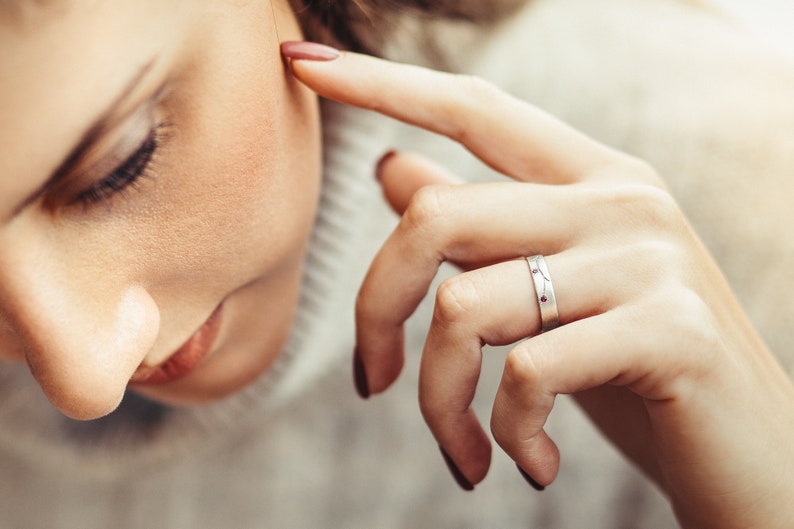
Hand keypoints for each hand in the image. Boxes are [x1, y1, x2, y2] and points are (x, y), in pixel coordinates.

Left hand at [282, 41, 793, 528]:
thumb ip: (475, 226)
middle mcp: (621, 200)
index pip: (473, 108)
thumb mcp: (545, 292)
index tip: (301, 59)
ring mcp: (649, 260)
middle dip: (377, 311)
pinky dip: (506, 431)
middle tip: (373, 382)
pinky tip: (528, 462)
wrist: (748, 451)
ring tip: (465, 452)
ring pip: (469, 309)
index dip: (384, 83)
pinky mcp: (670, 331)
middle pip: (438, 219)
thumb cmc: (630, 368)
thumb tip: (390, 164)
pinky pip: (529, 373)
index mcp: (591, 178)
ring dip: (442, 401)